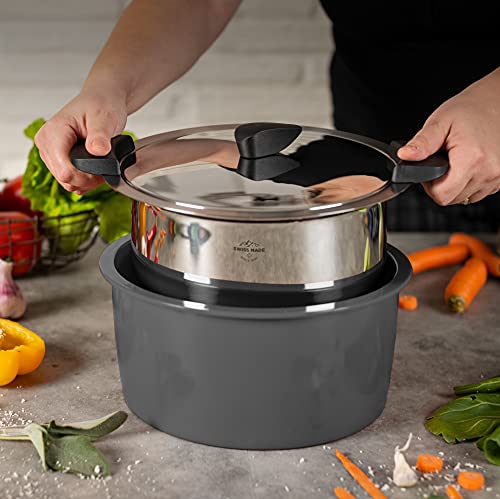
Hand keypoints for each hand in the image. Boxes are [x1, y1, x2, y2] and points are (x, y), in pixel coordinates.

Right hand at [34, 89, 126, 193]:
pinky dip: (85, 180)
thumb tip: (97, 150)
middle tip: (105, 166)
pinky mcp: (56, 160)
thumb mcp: (104, 118)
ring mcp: (50, 153)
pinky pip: (69, 180)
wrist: (101, 101)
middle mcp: (46, 143)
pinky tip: (95, 170)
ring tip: (101, 166)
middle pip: (65, 179)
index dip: (86, 176)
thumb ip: (100, 135)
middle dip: (88, 179)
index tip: (102, 168)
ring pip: (67, 182)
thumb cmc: (101, 105)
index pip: (64, 171)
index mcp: (53, 132)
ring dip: (87, 180)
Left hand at [397, 68, 499, 204]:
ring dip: (455, 184)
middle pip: (452, 199)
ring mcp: (497, 176)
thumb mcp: (439, 122)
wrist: (495, 101)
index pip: (442, 195)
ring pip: (464, 198)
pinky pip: (478, 192)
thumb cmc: (469, 110)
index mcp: (472, 159)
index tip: (430, 171)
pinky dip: (469, 182)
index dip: (429, 186)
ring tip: (455, 161)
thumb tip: (405, 155)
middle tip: (442, 162)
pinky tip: (467, 165)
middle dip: (441, 185)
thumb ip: (422, 143)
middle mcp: (489, 171)